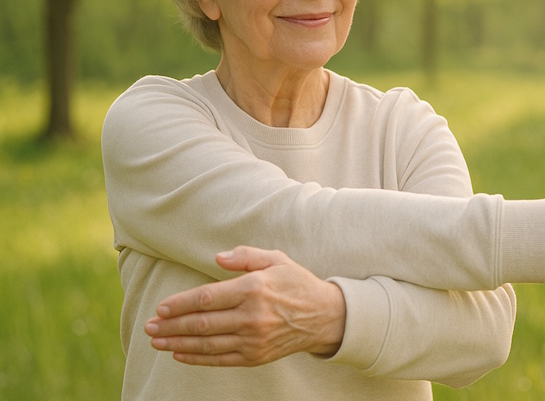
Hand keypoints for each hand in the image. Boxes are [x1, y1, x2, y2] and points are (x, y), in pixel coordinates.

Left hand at [144, 246, 345, 365]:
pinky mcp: (256, 356)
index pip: (207, 298)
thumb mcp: (277, 259)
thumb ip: (246, 256)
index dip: (180, 304)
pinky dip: (197, 358)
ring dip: (177, 342)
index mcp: (254, 289)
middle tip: (148, 327)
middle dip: (170, 325)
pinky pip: (220, 359)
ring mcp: (253, 339)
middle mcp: (252, 316)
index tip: (160, 308)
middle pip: (201, 323)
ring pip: (206, 343)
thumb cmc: (297, 283)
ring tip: (156, 341)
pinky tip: (179, 353)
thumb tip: (218, 257)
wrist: (325, 316)